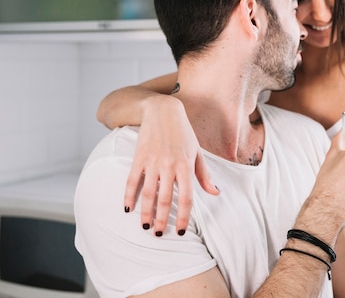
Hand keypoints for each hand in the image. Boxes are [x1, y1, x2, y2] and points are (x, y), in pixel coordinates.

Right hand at [124, 95, 219, 235]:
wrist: (163, 111)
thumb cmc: (183, 133)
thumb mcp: (197, 152)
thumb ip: (204, 175)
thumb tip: (215, 193)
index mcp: (186, 165)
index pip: (186, 197)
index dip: (183, 217)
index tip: (180, 232)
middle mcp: (169, 165)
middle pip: (166, 199)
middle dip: (163, 219)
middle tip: (159, 235)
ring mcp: (153, 161)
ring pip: (148, 192)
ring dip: (146, 212)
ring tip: (145, 226)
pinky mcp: (139, 157)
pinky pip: (132, 180)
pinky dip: (129, 195)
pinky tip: (127, 208)